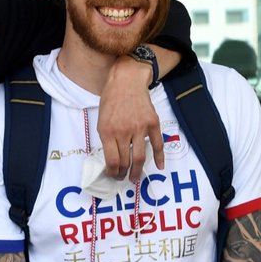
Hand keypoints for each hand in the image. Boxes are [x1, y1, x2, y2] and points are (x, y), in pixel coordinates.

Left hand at [97, 56, 163, 180]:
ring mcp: (139, 128)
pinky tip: (159, 166)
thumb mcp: (101, 120)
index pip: (112, 160)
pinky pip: (157, 144)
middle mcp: (124, 131)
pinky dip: (159, 157)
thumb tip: (112, 158)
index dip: (112, 172)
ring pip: (140, 157)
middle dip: (123, 174)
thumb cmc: (111, 100)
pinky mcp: (152, 123)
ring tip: (135, 178)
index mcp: (108, 131)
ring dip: (137, 171)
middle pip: (126, 161)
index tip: (113, 175)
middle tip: (123, 179)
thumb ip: (107, 138)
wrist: (126, 82)